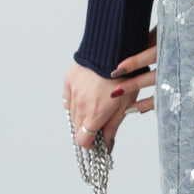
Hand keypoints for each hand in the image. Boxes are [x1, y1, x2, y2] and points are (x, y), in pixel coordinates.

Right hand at [63, 26, 157, 153]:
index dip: (90, 144)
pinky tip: (85, 98)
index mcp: (95, 114)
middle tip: (99, 124)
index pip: (83, 141)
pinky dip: (74, 102)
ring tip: (95, 108)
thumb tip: (107, 144)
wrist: (114, 49)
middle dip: (87, 130)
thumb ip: (113, 126)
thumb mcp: (125, 104)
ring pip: (72, 114)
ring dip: (81, 116)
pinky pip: (68, 98)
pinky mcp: (69, 80)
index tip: (98, 142)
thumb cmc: (126, 76)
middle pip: (77, 128)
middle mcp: (80, 106)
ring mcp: (73, 93)